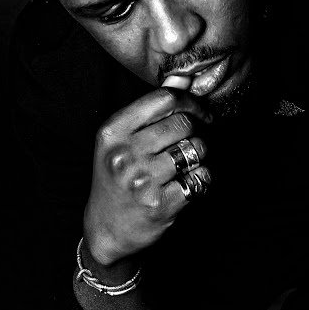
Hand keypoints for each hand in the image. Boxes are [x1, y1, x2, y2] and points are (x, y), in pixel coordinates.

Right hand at [83, 87, 211, 266]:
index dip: (190, 102)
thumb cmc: (117, 179)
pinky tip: (186, 185)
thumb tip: (182, 80)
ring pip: (196, 149)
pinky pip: (201, 178)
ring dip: (198, 157)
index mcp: (113, 132)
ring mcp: (142, 180)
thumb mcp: (120, 141)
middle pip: (183, 123)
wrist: (106, 229)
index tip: (200, 113)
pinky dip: (201, 180)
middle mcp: (125, 154)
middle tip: (188, 145)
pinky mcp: (161, 204)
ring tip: (184, 167)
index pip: (164, 99)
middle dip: (194, 132)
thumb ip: (150, 111)